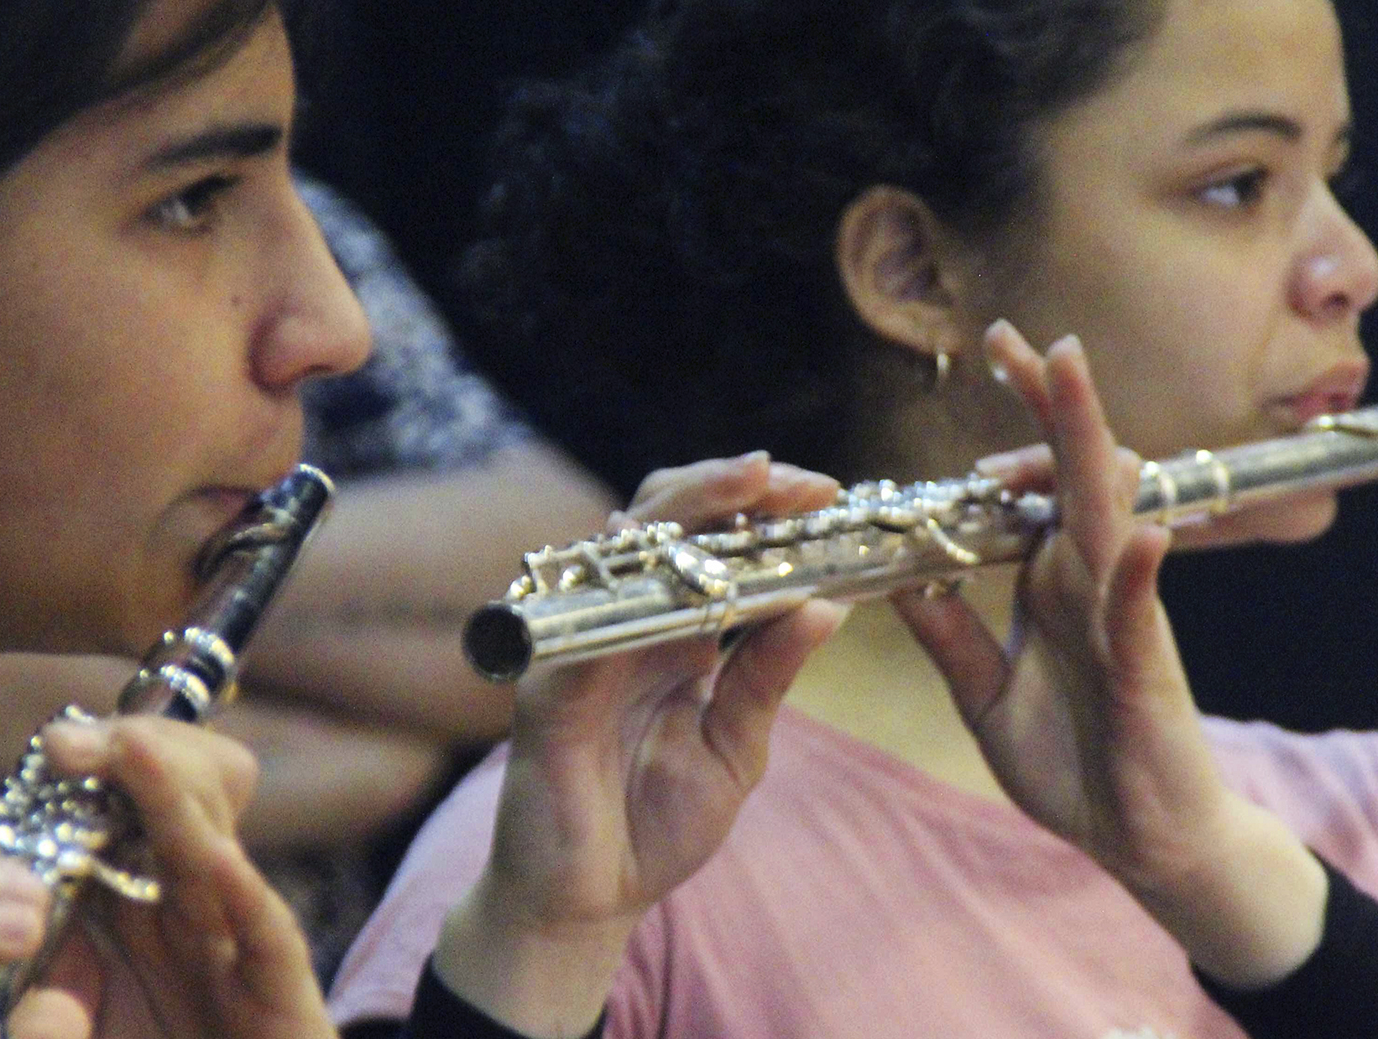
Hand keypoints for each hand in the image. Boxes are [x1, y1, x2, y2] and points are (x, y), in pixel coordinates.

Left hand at [21, 713, 333, 1038]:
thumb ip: (52, 1017)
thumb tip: (36, 985)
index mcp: (141, 912)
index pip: (125, 813)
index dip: (99, 770)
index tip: (58, 746)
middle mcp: (191, 915)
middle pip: (175, 807)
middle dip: (134, 760)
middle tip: (73, 742)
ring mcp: (238, 945)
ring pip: (214, 854)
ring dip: (176, 798)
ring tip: (137, 752)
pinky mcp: (283, 989)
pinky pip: (267, 933)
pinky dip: (244, 895)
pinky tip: (217, 858)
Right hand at [434, 452, 846, 1036]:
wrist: (590, 899)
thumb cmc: (655, 822)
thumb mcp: (736, 746)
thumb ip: (769, 678)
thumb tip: (831, 607)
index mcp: (676, 630)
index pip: (713, 543)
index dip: (763, 508)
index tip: (826, 492)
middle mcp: (625, 621)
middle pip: (663, 521)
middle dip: (725, 487)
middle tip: (790, 479)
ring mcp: (581, 644)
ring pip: (621, 547)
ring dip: (684, 510)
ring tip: (746, 486)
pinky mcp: (546, 686)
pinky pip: (584, 622)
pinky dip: (628, 591)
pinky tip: (671, 566)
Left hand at [891, 324, 1326, 988]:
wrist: (1139, 840)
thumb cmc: (1074, 761)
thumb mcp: (984, 694)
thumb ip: (949, 634)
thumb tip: (903, 576)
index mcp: (1057, 579)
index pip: (1039, 482)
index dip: (1025, 417)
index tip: (1000, 350)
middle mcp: (1096, 582)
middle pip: (1077, 475)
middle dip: (1058, 403)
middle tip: (1032, 335)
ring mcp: (1125, 621)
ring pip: (1111, 520)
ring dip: (1093, 451)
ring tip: (1079, 383)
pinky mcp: (1146, 674)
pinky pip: (1143, 616)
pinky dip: (1141, 575)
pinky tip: (1141, 535)